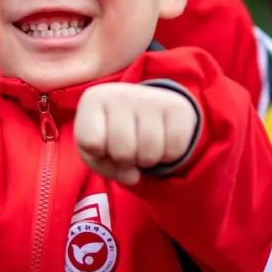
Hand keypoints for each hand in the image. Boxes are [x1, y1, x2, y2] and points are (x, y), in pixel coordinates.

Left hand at [74, 83, 198, 185]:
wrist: (145, 106)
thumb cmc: (111, 132)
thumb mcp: (95, 150)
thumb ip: (105, 166)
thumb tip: (133, 177)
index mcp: (95, 100)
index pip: (93, 143)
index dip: (99, 153)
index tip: (101, 143)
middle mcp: (122, 94)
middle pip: (123, 152)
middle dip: (125, 160)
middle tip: (128, 147)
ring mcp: (152, 98)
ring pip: (150, 154)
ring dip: (147, 161)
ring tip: (143, 145)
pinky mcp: (178, 106)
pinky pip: (174, 151)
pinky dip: (168, 156)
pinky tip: (162, 141)